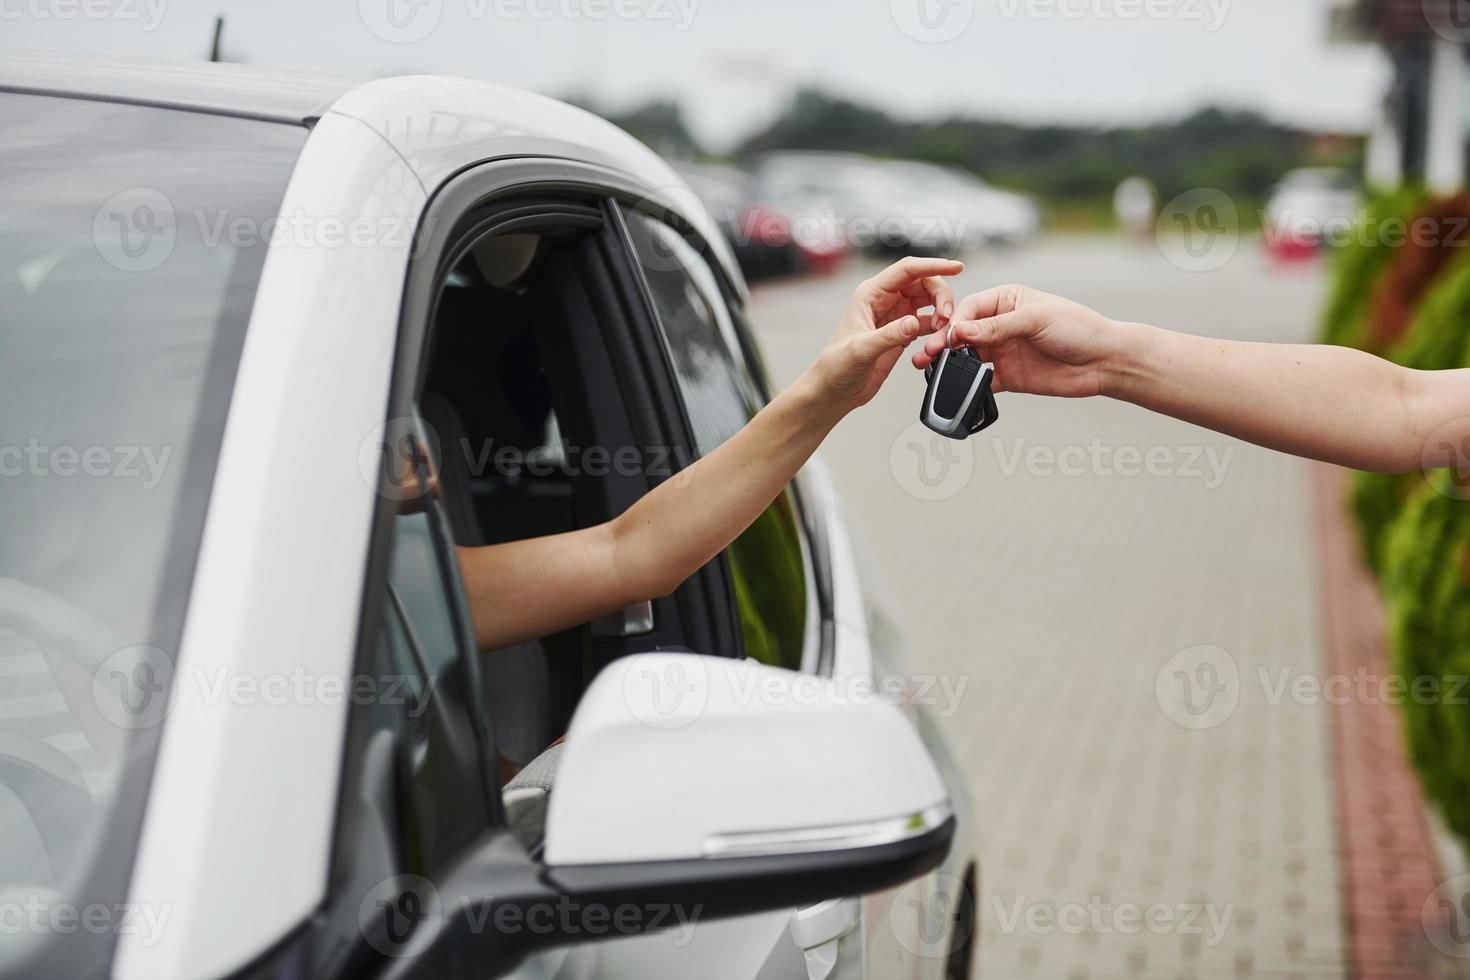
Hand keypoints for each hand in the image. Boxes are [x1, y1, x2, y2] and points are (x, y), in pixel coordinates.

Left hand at [813, 256, 961, 407]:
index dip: (933, 265)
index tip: (955, 266)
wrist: (834, 390)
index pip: (907, 269)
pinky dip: (938, 328)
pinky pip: (928, 321)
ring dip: (941, 312)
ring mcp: (895, 315)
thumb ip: (888, 336)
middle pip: (923, 282)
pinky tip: (939, 338)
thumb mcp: (860, 350)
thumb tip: (912, 323)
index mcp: (871, 294)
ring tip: (943, 330)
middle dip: (940, 295)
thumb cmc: (836, 366)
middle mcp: (884, 300)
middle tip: (947, 316)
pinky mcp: (902, 332)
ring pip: (928, 301)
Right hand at [912, 283, 1121, 397]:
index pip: (971, 308)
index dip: (956, 321)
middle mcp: (1001, 325)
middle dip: (944, 343)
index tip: (949, 335)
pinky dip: (967, 386)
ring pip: (967, 357)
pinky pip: (980, 382)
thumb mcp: (1037, 319)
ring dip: (949, 364)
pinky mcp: (1008, 377)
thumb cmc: (1079, 328)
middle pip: (964, 333)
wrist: (1105, 361)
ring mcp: (1004, 351)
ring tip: (931, 369)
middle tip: (928, 354)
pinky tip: (955, 388)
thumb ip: (998, 327)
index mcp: (1007, 300)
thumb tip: (963, 332)